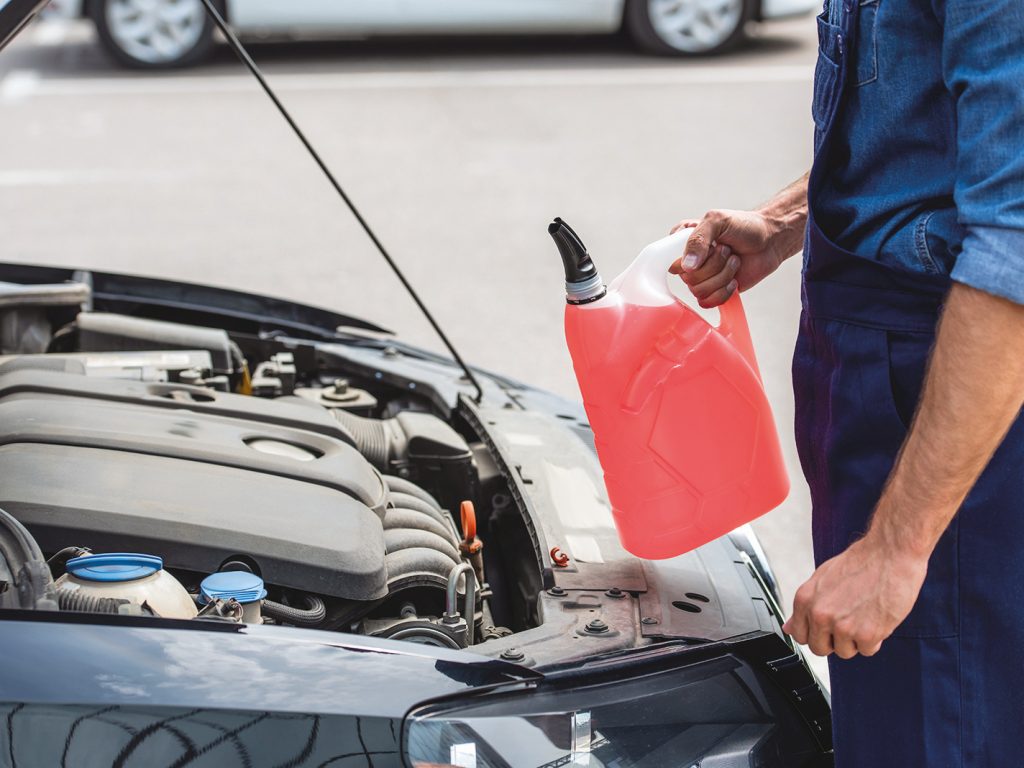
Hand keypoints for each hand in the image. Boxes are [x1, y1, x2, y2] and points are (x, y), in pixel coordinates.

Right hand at [668, 208, 798, 307]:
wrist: (770, 239)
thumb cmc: (743, 225)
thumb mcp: (717, 220)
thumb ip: (698, 239)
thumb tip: (687, 267)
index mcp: (683, 244)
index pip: (672, 262)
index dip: (693, 258)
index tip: (711, 244)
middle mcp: (690, 263)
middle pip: (688, 278)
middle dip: (714, 265)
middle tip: (727, 250)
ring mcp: (702, 278)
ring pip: (699, 291)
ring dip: (723, 276)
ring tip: (734, 261)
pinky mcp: (714, 291)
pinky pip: (707, 303)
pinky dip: (723, 292)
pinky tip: (734, 280)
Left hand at [782, 533, 927, 657]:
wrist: (889, 553)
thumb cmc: (859, 563)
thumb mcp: (822, 578)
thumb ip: (805, 606)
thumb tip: (788, 628)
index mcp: (805, 599)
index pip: (799, 635)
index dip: (815, 633)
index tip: (827, 628)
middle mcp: (819, 614)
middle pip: (819, 648)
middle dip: (834, 640)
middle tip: (848, 623)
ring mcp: (842, 626)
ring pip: (844, 652)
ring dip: (856, 640)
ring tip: (864, 615)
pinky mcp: (867, 634)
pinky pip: (867, 650)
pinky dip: (874, 639)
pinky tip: (877, 618)